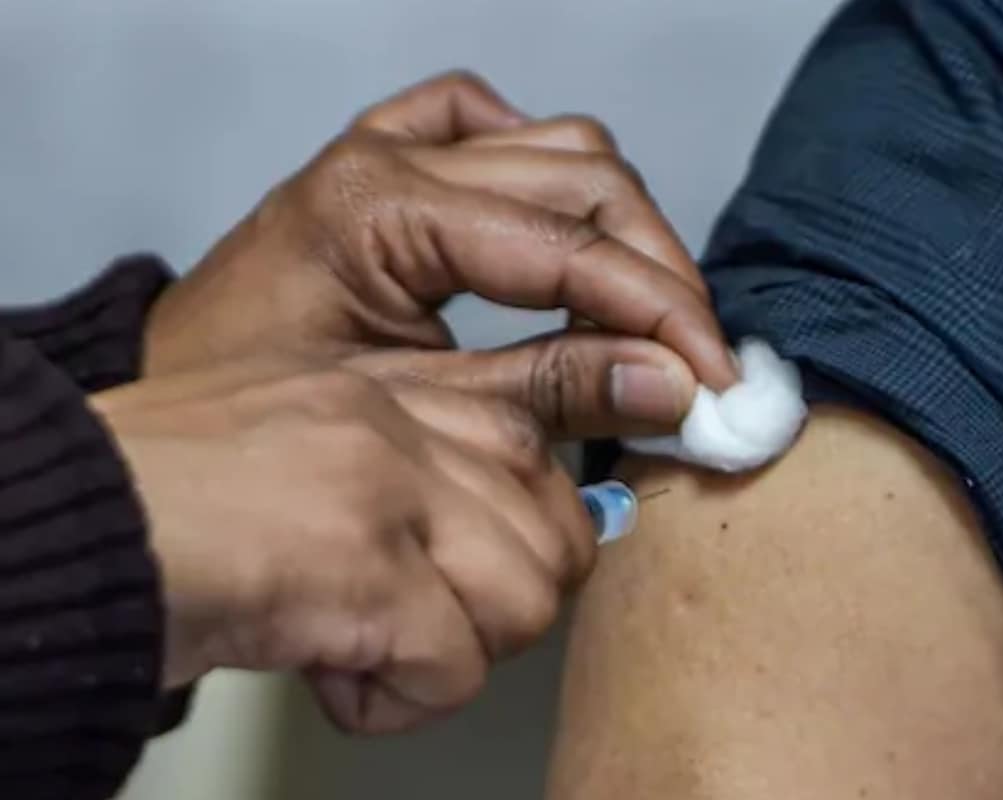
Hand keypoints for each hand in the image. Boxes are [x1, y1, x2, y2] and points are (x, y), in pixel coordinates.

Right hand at [90, 355, 593, 732]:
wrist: (54, 530)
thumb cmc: (155, 505)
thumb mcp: (295, 453)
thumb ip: (405, 474)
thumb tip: (519, 538)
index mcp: (378, 389)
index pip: (528, 443)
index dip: (536, 525)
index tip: (496, 571)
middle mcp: (394, 425)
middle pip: (554, 530)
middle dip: (503, 603)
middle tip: (422, 623)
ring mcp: (383, 491)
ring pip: (527, 599)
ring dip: (455, 653)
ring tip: (365, 648)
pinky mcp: (363, 570)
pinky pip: (456, 671)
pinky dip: (397, 702)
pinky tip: (327, 676)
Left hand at [145, 72, 735, 431]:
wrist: (178, 407)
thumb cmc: (258, 418)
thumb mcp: (411, 414)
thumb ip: (548, 391)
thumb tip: (668, 387)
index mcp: (381, 207)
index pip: (569, 245)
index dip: (661, 311)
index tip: (713, 377)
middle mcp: (395, 155)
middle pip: (586, 181)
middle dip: (658, 274)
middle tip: (696, 360)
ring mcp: (396, 145)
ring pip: (562, 148)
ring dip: (624, 226)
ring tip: (649, 314)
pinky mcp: (396, 158)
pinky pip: (495, 127)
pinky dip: (546, 169)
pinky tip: (563, 227)